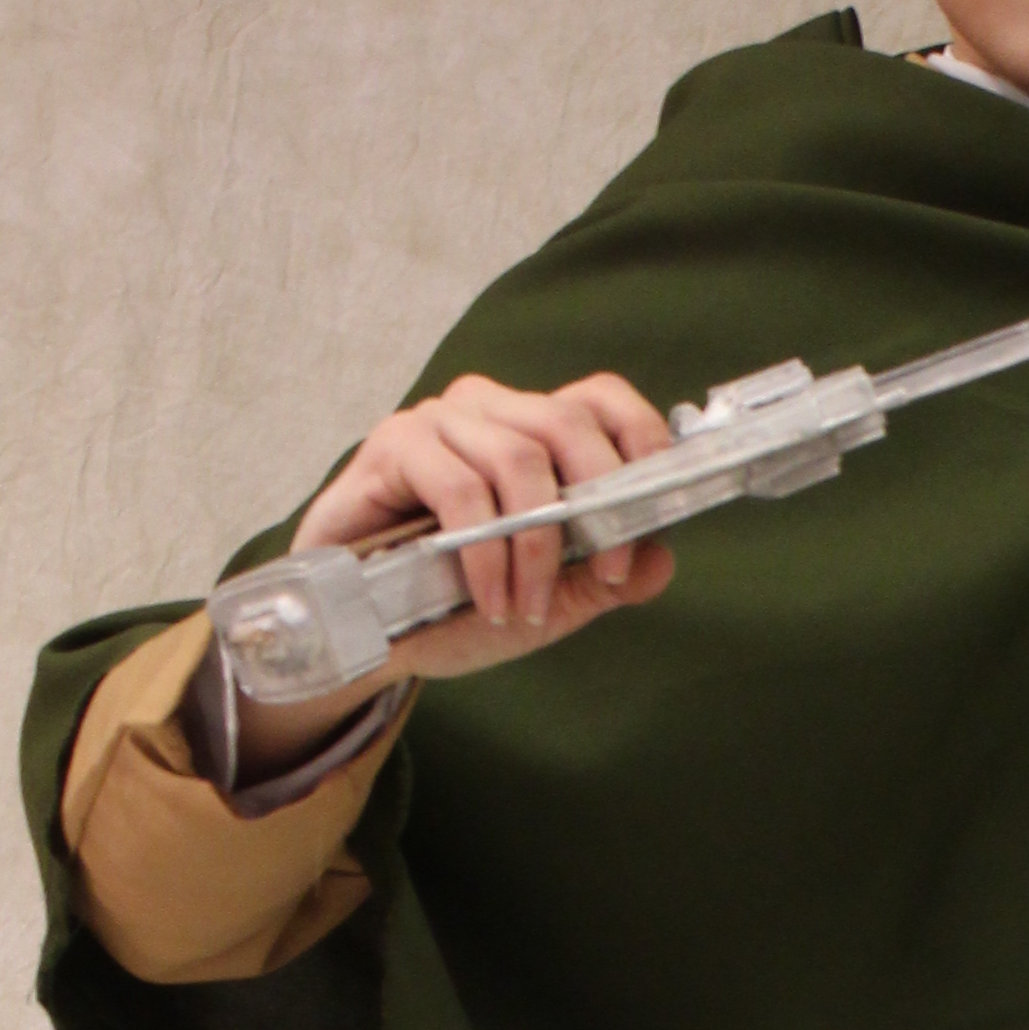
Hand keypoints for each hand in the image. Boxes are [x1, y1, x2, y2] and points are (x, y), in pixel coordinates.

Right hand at [288, 369, 678, 680]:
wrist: (365, 630)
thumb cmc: (451, 601)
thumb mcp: (545, 600)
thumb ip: (600, 580)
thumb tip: (663, 560)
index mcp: (530, 430)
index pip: (598, 398)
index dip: (640, 434)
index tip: (661, 496)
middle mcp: (487, 410)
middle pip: (566, 421)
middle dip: (601, 497)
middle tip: (609, 569)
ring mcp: (438, 423)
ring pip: (518, 458)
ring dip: (537, 546)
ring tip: (528, 606)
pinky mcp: (392, 447)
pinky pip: (461, 490)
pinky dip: (488, 554)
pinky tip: (489, 598)